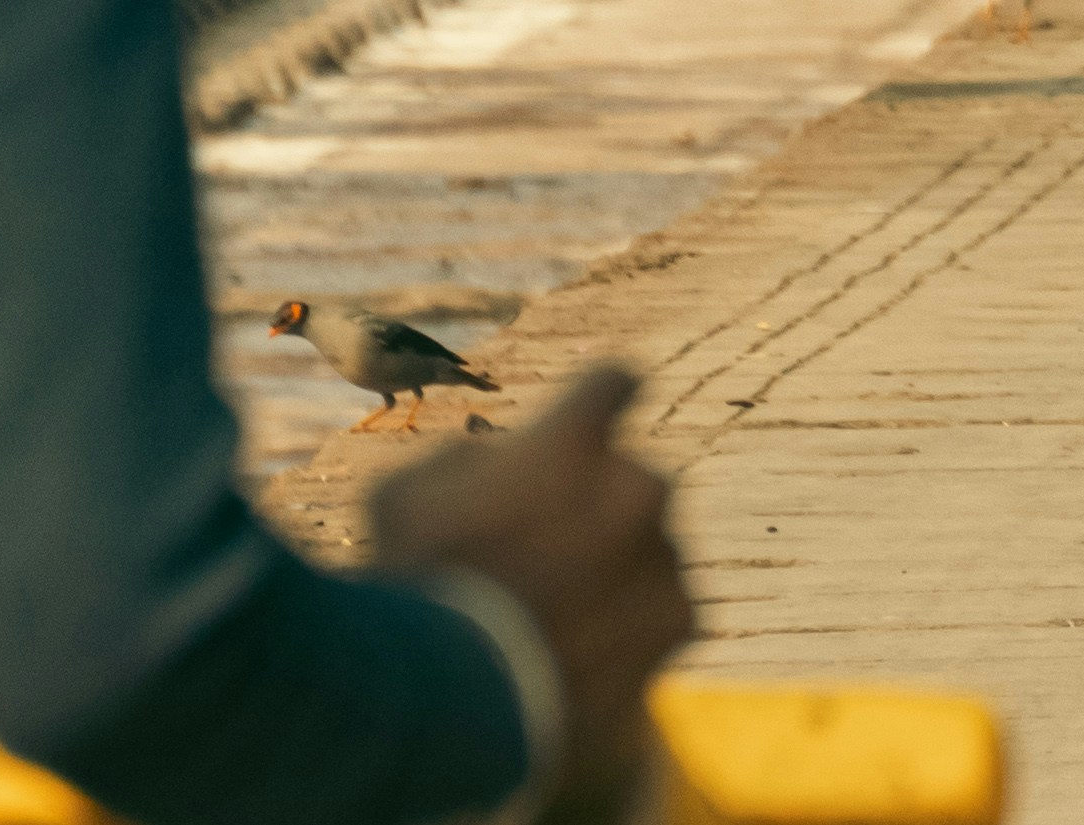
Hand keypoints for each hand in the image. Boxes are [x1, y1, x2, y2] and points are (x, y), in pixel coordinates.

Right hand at [367, 364, 693, 824]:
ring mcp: (666, 556)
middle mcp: (639, 484)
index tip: (589, 421)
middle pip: (630, 482)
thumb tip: (493, 464)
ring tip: (550, 622)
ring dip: (613, 573)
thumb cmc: (417, 583)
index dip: (596, 403)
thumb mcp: (405, 495)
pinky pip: (658, 617)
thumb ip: (463, 462)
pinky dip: (628, 634)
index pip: (612, 384)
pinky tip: (575, 660)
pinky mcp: (678, 621)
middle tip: (541, 557)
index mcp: (577, 436)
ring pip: (650, 552)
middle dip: (595, 509)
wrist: (459, 699)